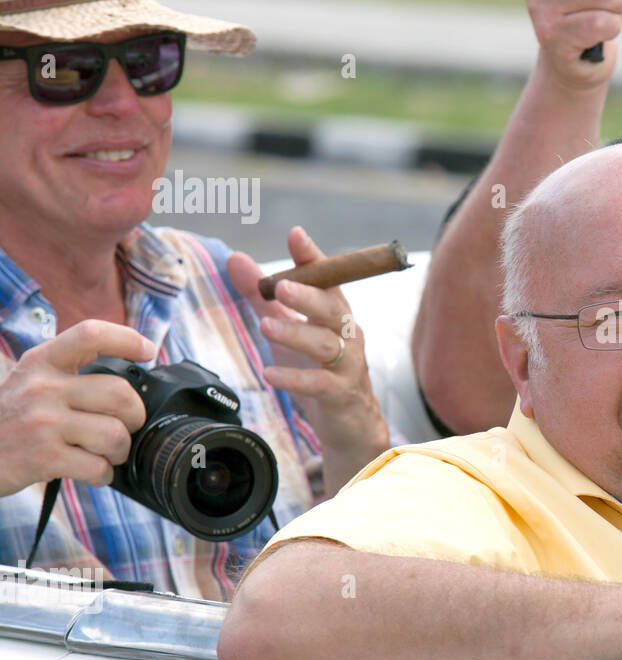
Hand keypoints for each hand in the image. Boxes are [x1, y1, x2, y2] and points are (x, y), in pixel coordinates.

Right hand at [0, 320, 153, 496]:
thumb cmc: (11, 420)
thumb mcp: (31, 381)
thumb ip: (70, 373)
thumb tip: (132, 376)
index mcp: (42, 362)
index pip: (90, 335)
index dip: (127, 339)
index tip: (149, 351)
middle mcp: (42, 387)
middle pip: (120, 393)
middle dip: (135, 416)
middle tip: (126, 426)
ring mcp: (43, 422)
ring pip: (115, 433)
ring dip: (120, 450)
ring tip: (107, 453)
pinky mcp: (44, 457)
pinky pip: (98, 466)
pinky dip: (104, 474)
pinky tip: (94, 472)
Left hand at [226, 226, 389, 493]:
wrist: (350, 423)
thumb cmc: (319, 368)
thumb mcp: (288, 327)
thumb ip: (262, 295)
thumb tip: (234, 257)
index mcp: (335, 312)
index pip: (328, 279)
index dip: (313, 258)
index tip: (295, 236)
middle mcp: (347, 334)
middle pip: (331, 308)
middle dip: (308, 294)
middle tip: (280, 285)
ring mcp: (348, 364)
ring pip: (326, 344)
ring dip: (296, 333)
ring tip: (265, 325)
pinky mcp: (341, 393)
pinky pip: (320, 383)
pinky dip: (295, 377)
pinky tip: (270, 373)